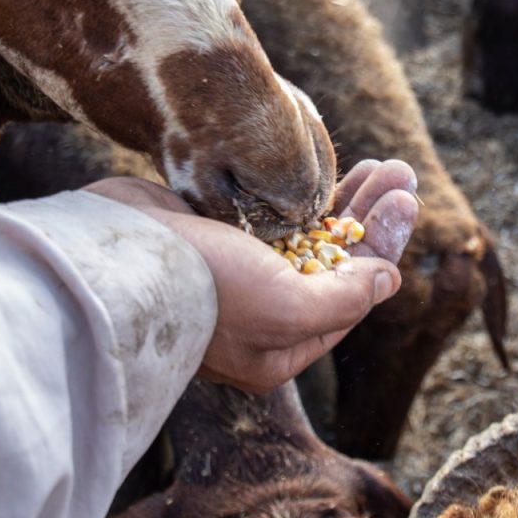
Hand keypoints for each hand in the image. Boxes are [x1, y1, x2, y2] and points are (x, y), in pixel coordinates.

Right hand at [84, 160, 418, 393]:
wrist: (111, 256)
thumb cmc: (200, 288)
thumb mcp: (285, 307)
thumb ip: (343, 298)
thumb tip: (387, 281)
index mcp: (276, 351)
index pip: (348, 300)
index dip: (381, 249)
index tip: (405, 203)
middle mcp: (257, 319)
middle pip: (332, 265)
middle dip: (369, 219)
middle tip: (400, 172)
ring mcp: (231, 278)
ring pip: (305, 236)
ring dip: (346, 200)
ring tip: (383, 165)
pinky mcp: (210, 240)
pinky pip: (271, 217)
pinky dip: (301, 194)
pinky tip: (326, 168)